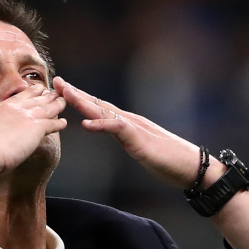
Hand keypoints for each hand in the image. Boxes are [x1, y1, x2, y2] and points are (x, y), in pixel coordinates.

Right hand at [0, 85, 67, 176]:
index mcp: (0, 108)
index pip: (19, 97)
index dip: (30, 92)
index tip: (36, 89)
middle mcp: (14, 109)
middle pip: (35, 99)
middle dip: (46, 95)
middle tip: (53, 92)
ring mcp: (26, 117)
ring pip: (47, 108)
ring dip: (57, 105)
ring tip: (64, 102)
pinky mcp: (36, 128)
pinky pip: (52, 124)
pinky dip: (59, 124)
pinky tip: (64, 123)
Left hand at [52, 76, 209, 188]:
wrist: (192, 167)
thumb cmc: (169, 161)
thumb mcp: (140, 148)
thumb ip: (126, 138)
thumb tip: (114, 133)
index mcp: (127, 123)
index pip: (99, 108)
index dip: (80, 98)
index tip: (61, 90)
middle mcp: (129, 120)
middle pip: (98, 104)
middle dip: (76, 93)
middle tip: (56, 81)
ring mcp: (135, 128)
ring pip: (105, 112)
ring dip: (83, 102)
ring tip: (65, 94)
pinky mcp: (140, 140)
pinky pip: (118, 130)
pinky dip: (101, 126)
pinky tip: (86, 124)